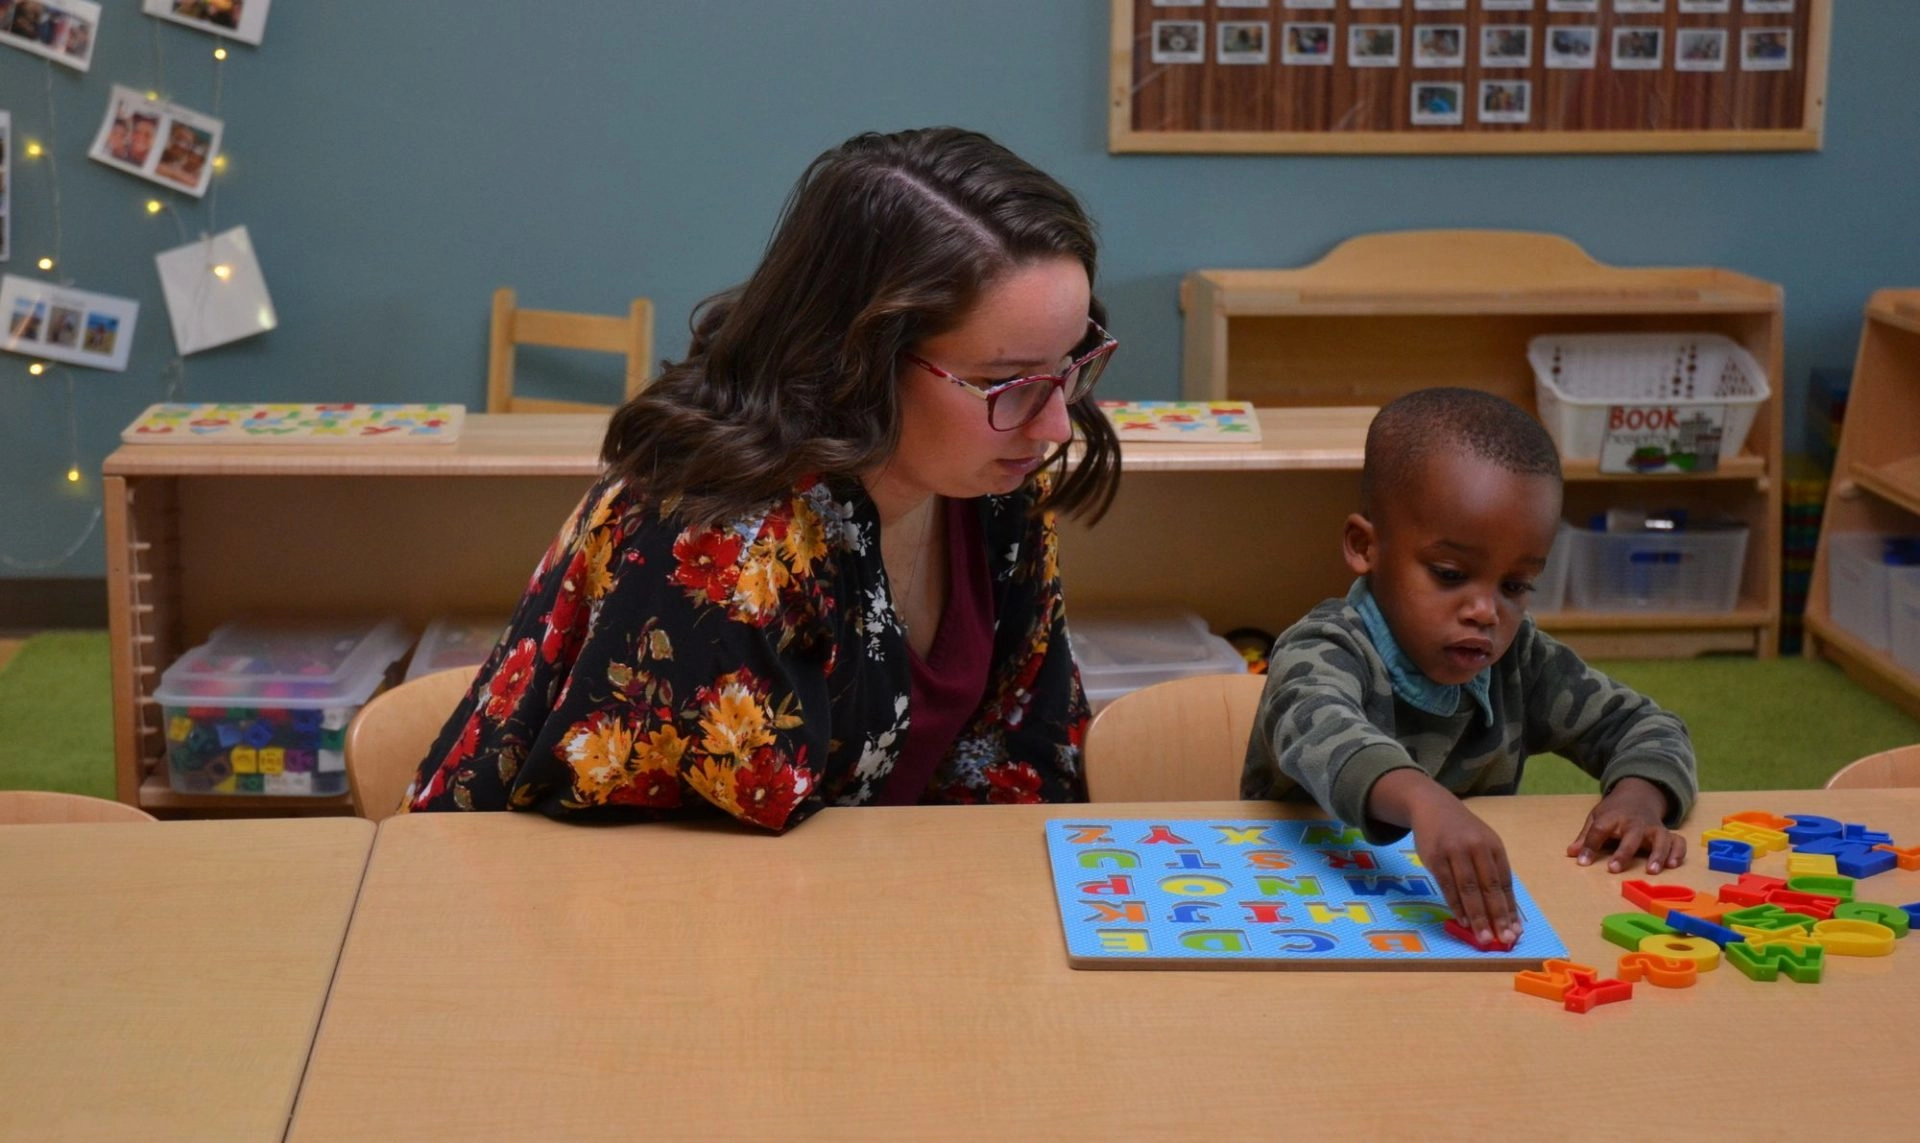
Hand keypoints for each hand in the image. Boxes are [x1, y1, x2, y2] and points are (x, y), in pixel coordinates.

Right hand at [1407, 790, 1521, 947]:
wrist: (1432, 807)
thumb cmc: (1462, 831)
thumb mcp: (1482, 842)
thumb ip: (1491, 870)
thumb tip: (1502, 908)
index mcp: (1493, 846)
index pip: (1504, 882)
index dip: (1510, 908)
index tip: (1516, 931)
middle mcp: (1476, 848)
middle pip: (1489, 887)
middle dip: (1498, 916)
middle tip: (1504, 939)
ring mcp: (1454, 852)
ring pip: (1468, 889)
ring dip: (1478, 916)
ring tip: (1484, 938)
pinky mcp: (1434, 857)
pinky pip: (1447, 886)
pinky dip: (1456, 905)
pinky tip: (1463, 921)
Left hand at [1567, 776, 1684, 873]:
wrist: (1638, 794)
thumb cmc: (1614, 812)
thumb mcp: (1597, 817)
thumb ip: (1586, 836)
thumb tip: (1572, 853)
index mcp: (1613, 818)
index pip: (1600, 829)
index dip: (1590, 845)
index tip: (1583, 862)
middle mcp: (1635, 823)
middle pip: (1631, 836)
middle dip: (1623, 853)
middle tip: (1614, 869)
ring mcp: (1653, 827)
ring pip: (1660, 838)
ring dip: (1658, 854)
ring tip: (1652, 871)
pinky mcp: (1667, 833)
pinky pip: (1678, 841)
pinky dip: (1678, 852)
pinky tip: (1673, 865)